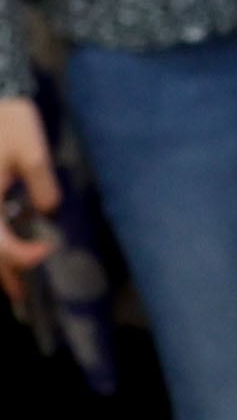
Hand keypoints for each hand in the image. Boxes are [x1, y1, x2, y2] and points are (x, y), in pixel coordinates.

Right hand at [0, 95, 54, 304]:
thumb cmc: (8, 120)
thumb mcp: (31, 150)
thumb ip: (41, 181)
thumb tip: (48, 210)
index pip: (0, 244)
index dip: (23, 255)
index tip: (48, 248)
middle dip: (4, 273)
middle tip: (23, 299)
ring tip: (12, 288)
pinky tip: (5, 246)